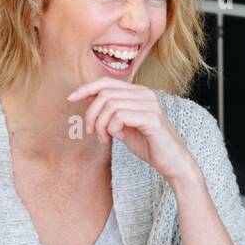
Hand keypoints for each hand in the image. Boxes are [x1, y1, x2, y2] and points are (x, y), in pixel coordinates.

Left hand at [67, 78, 196, 181]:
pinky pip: (120, 117)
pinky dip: (111, 129)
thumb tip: (89, 99)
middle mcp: (145, 94)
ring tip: (104, 138)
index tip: (71, 98)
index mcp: (139, 92)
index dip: (86, 88)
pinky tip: (116, 138)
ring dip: (101, 124)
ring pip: (110, 105)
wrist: (173, 162)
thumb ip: (110, 113)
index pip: (107, 82)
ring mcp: (150, 105)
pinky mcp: (152, 118)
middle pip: (105, 94)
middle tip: (92, 131)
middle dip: (92, 113)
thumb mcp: (124, 126)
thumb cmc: (149, 145)